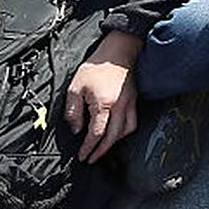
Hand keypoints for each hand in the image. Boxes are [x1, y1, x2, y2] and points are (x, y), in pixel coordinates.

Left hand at [65, 34, 140, 163]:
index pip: (97, 133)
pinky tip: (115, 132)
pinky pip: (132, 122)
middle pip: (113, 137)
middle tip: (91, 158)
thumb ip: (73, 111)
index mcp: (104, 104)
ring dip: (114, 142)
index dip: (88, 147)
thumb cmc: (96, 67)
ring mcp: (130, 103)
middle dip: (101, 151)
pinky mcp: (134, 100)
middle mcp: (120, 106)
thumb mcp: (75, 88)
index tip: (82, 155)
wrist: (118, 51)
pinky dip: (123, 131)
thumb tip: (76, 129)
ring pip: (126, 131)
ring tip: (103, 147)